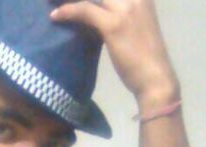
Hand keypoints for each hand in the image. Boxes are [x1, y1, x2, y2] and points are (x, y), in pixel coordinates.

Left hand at [49, 0, 179, 107]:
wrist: (155, 80)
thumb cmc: (144, 60)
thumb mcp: (134, 28)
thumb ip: (117, 16)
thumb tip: (95, 14)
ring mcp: (125, 9)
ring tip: (50, 1)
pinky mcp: (114, 25)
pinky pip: (85, 11)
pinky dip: (67, 11)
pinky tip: (54, 16)